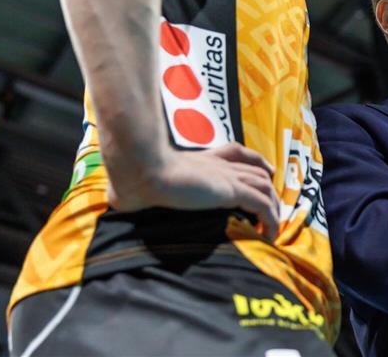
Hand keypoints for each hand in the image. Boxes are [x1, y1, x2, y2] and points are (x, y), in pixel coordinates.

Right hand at [107, 144, 279, 240]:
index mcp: (203, 158)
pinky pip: (263, 204)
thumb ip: (135, 188)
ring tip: (273, 227)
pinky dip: (271, 219)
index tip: (265, 170)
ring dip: (273, 206)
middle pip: (257, 170)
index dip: (255, 160)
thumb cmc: (135, 177)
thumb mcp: (139, 181)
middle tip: (273, 206)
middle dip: (269, 186)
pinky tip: (270, 234)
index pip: (237, 152)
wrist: (143, 171)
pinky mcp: (231, 190)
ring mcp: (227, 176)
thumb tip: (113, 198)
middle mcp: (219, 164)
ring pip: (264, 187)